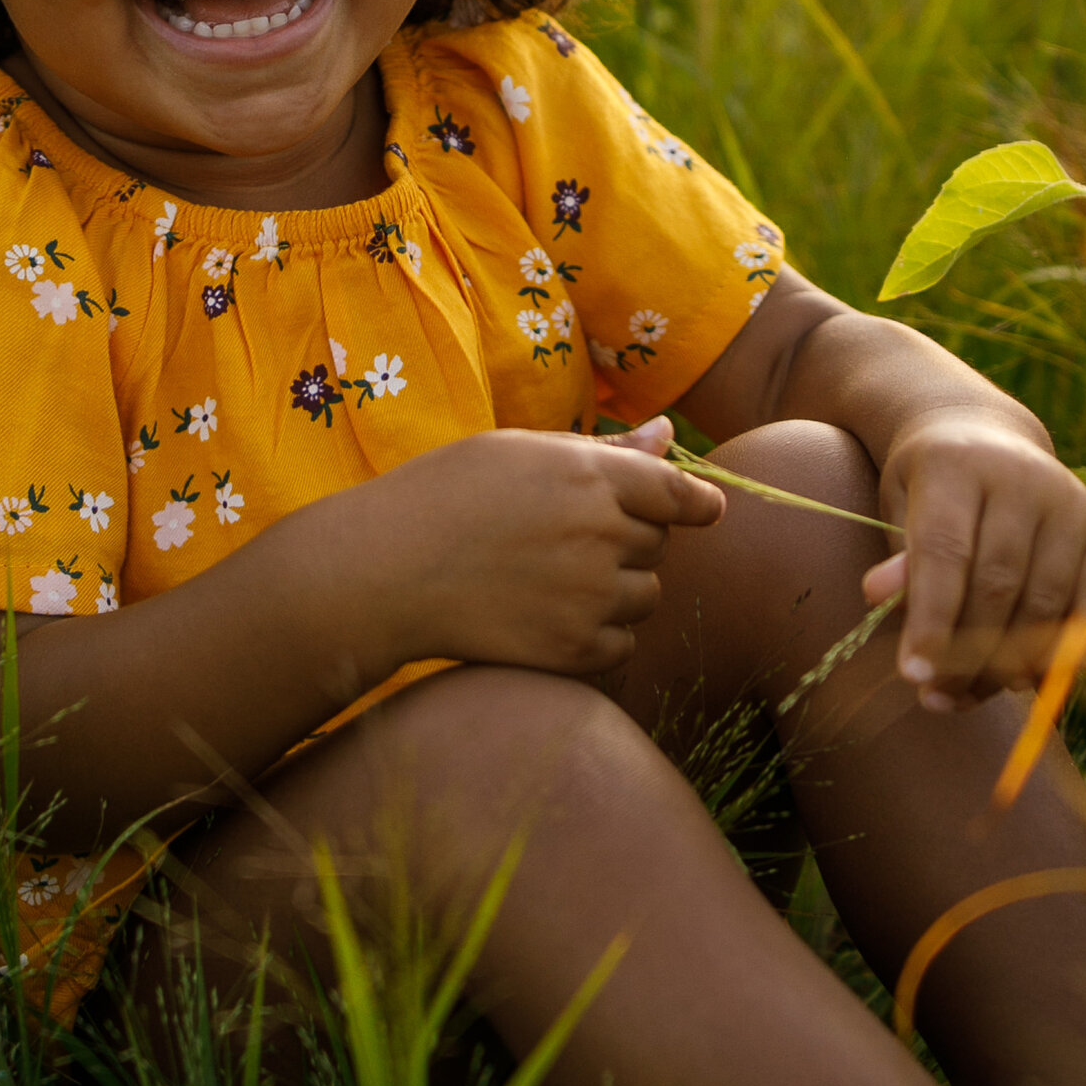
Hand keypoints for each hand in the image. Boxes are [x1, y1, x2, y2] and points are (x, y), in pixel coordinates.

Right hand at [351, 416, 722, 679]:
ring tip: (555, 579)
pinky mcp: (571, 649)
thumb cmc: (443, 496)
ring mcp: (587, 595)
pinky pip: (621, 644)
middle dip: (630, 540)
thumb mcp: (519, 451)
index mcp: (589, 475)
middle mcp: (599, 533)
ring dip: (618, 589)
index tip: (705, 511)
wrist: (381, 572)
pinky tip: (550, 617)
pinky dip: (600, 635)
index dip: (699, 503)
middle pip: (659, 544)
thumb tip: (669, 437)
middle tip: (569, 540)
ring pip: (646, 596)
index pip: (679, 493)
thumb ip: (603, 452)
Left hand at [860, 412, 1085, 709]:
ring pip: (1043, 605)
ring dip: (1007, 665)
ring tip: (968, 696)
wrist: (987, 439)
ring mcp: (1071, 507)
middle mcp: (1024, 479)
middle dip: (966, 653)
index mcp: (959, 464)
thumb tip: (878, 596)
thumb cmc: (931, 489)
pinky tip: (1027, 685)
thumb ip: (899, 555)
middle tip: (936, 697)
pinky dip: (1060, 657)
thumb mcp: (900, 507)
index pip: (945, 551)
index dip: (930, 618)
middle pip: (998, 584)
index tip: (913, 674)